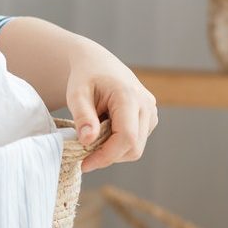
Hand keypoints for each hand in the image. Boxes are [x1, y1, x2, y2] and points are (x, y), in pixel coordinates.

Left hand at [66, 46, 158, 173]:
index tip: (84, 165)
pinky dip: (118, 143)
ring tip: (93, 133)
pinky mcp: (150, 118)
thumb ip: (82, 116)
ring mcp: (151, 112)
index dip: (106, 156)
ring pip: (135, 147)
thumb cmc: (85, 77)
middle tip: (83, 152)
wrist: (97, 62)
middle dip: (108, 156)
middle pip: (134, 147)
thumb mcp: (76, 94)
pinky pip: (136, 140)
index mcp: (129, 97)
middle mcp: (147, 105)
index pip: (126, 137)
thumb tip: (88, 141)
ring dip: (112, 150)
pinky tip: (103, 130)